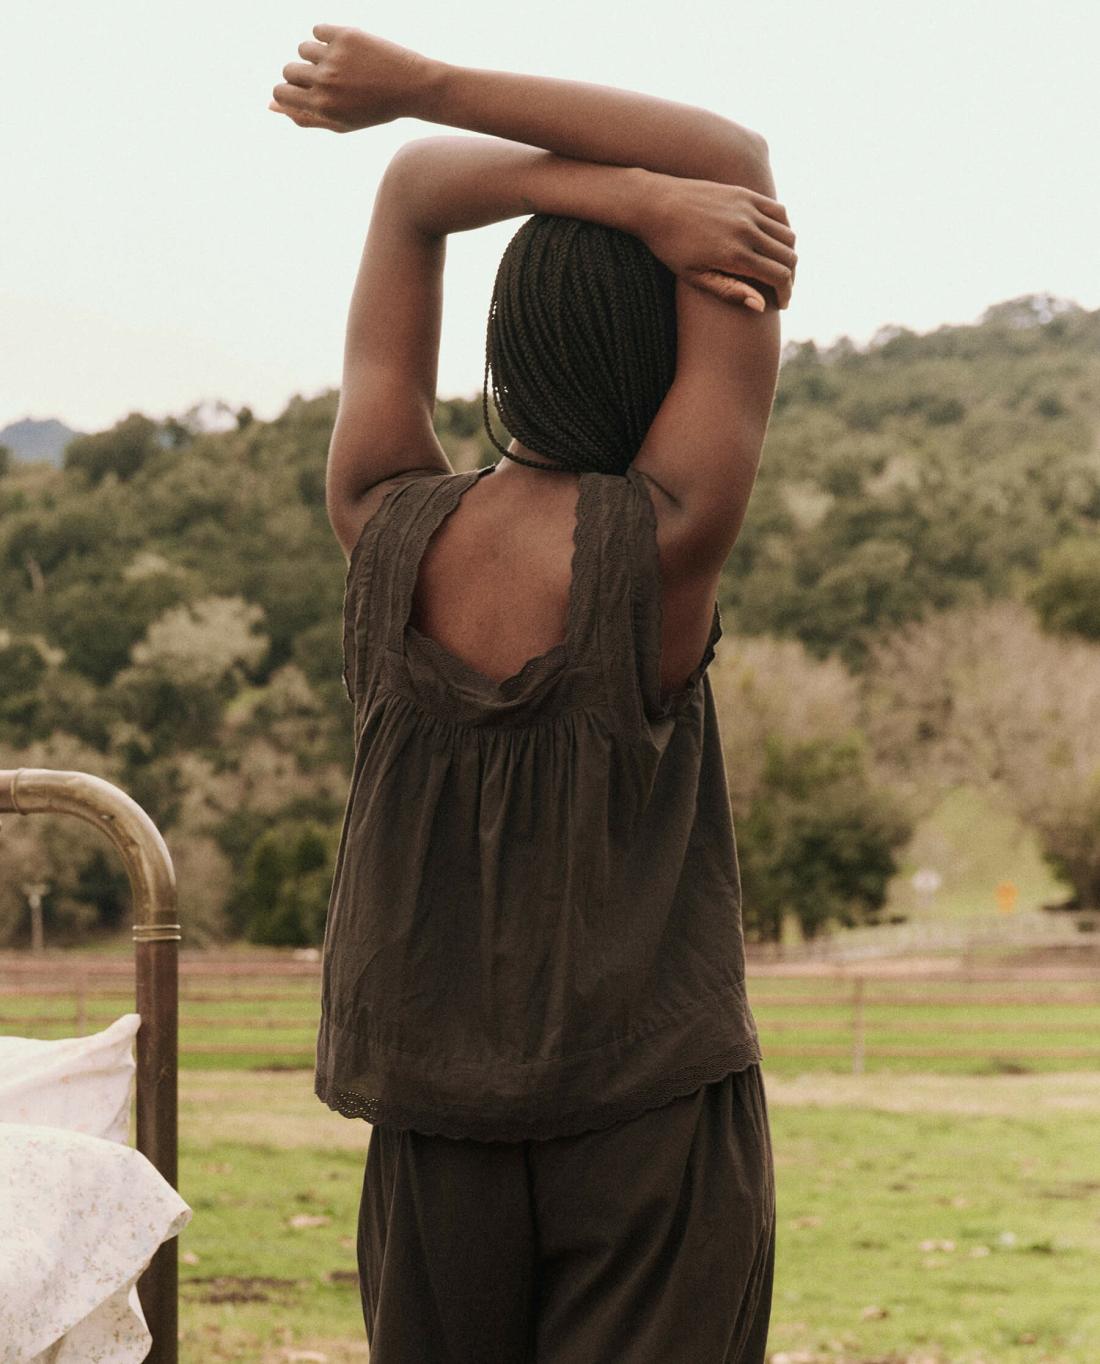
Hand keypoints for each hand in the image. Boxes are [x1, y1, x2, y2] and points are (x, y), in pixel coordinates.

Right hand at [268, 24, 437, 131]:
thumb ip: (304, 117)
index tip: (303, 91)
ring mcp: (334, 56)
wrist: (411, 87)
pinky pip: (317, 29)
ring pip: (303, 48)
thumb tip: (271, 105)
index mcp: (322, 106)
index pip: (280, 92)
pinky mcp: (345, 34)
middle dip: (302, 74)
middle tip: (328, 80)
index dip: (287, 91)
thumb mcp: (340, 123)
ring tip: (340, 64)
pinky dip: (326, 37)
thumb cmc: (374, 110)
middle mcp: (325, 81)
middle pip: (288, 70)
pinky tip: (346, 49)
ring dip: (316, 55)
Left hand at [640, 175, 796, 309]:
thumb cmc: (670, 247)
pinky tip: (775, 242)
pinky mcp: (745, 194)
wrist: (654, 204)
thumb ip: (729, 291)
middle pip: (788, 257)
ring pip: (787, 235)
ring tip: (779, 267)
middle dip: (790, 278)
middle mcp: (746, 230)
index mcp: (734, 255)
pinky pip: (779, 212)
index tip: (782, 304)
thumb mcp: (694, 277)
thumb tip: (761, 305)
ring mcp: (747, 209)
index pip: (778, 276)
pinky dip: (784, 229)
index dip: (786, 293)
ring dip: (788, 254)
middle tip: (782, 289)